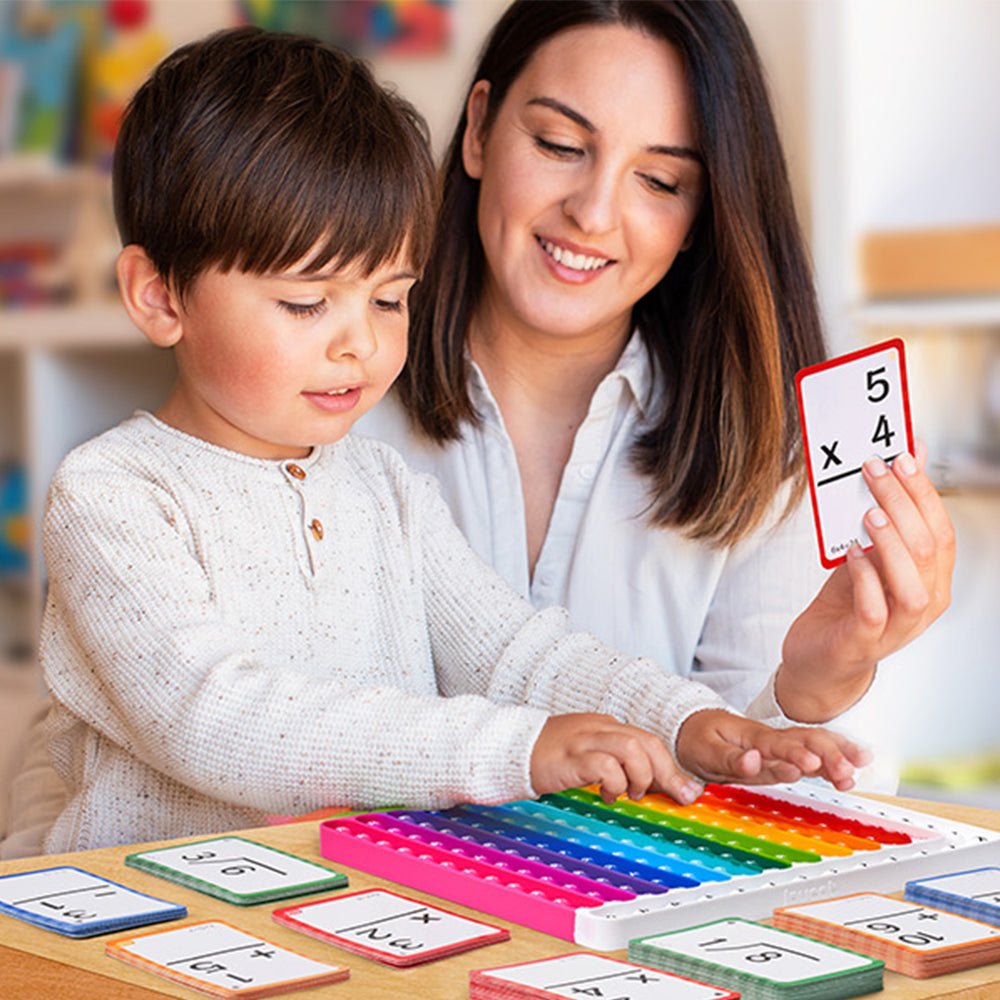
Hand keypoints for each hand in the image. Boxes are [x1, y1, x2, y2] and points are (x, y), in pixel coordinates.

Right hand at [530, 713, 703, 805]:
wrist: (510, 747)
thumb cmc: (548, 756)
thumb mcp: (586, 755)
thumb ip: (613, 764)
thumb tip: (644, 785)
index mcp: (605, 726)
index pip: (648, 740)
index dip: (670, 766)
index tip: (685, 789)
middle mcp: (599, 728)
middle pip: (647, 741)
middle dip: (668, 772)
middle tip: (677, 796)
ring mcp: (585, 740)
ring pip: (631, 748)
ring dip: (640, 775)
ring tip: (631, 793)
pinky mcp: (571, 756)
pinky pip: (605, 765)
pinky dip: (614, 782)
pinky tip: (606, 794)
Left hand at [675, 709, 871, 791]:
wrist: (695, 726)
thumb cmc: (699, 738)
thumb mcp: (705, 750)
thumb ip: (731, 759)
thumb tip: (754, 761)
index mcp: (751, 736)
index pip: (777, 744)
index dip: (794, 755)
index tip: (812, 765)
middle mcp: (771, 737)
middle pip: (806, 740)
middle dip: (828, 755)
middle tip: (847, 772)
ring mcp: (781, 743)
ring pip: (815, 742)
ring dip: (838, 754)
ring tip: (860, 767)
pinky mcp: (785, 752)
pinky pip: (814, 749)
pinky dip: (835, 756)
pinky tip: (855, 765)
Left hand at [778, 440, 953, 721]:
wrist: (820, 659)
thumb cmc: (847, 606)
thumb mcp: (867, 556)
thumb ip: (884, 519)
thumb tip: (899, 463)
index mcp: (932, 581)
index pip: (941, 531)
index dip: (924, 492)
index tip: (901, 458)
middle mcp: (923, 604)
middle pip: (928, 549)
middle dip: (902, 502)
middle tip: (875, 472)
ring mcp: (897, 627)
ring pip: (913, 584)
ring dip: (891, 543)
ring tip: (867, 514)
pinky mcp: (864, 641)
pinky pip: (874, 609)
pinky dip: (864, 578)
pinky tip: (850, 554)